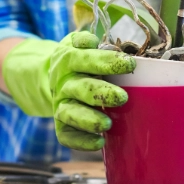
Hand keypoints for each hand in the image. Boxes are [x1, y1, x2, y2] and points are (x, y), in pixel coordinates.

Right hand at [2, 31, 135, 150]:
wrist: (53, 76)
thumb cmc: (78, 59)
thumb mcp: (77, 43)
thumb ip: (85, 40)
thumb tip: (92, 41)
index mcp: (68, 59)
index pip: (85, 59)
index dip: (107, 62)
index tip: (130, 65)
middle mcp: (63, 83)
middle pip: (80, 88)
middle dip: (102, 93)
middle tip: (123, 97)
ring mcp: (60, 104)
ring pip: (70, 114)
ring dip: (89, 120)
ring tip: (108, 124)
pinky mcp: (61, 124)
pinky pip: (66, 135)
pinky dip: (81, 141)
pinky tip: (99, 142)